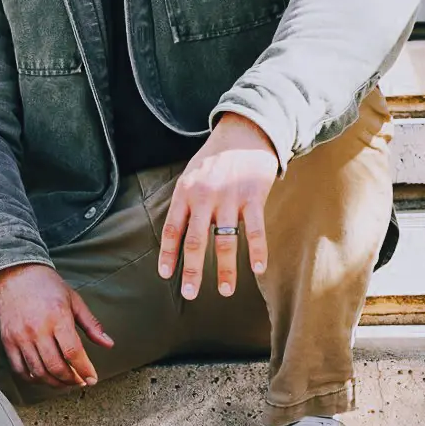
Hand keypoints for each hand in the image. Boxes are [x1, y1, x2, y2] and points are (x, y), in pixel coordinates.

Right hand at [0, 263, 113, 387]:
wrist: (15, 273)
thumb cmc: (47, 285)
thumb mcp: (74, 300)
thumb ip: (91, 325)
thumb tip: (108, 344)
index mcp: (57, 317)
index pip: (73, 352)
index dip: (85, 370)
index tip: (92, 378)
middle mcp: (37, 329)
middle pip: (56, 366)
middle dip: (71, 380)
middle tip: (80, 381)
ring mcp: (20, 337)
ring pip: (39, 371)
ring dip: (55, 383)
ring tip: (65, 382)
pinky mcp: (8, 341)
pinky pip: (20, 369)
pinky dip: (33, 379)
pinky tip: (44, 377)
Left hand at [158, 113, 278, 298]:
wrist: (245, 132)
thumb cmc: (216, 157)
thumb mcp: (192, 174)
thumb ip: (186, 202)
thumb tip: (178, 234)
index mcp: (186, 193)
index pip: (173, 229)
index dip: (168, 254)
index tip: (166, 275)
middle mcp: (205, 197)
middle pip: (195, 242)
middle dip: (192, 271)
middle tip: (191, 294)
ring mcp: (230, 198)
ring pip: (225, 242)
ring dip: (225, 269)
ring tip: (226, 290)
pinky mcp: (254, 197)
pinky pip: (255, 230)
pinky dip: (257, 251)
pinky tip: (258, 269)